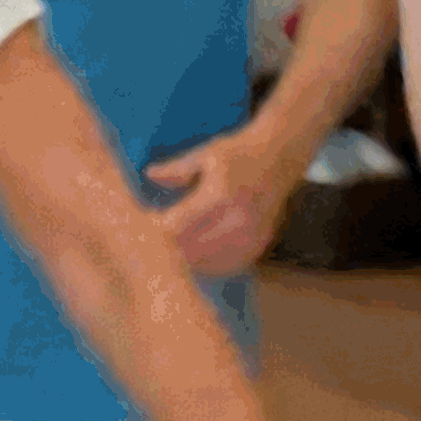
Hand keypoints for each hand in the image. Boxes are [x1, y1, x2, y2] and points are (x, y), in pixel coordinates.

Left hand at [146, 126, 299, 282]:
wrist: (280, 160)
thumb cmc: (237, 154)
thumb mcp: (206, 154)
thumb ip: (177, 169)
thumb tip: (149, 175)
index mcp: (221, 195)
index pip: (175, 226)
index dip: (153, 230)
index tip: (140, 225)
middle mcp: (238, 220)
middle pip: (187, 250)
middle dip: (165, 247)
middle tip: (148, 241)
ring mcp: (249, 238)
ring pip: (203, 263)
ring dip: (183, 258)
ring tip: (169, 244)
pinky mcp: (255, 249)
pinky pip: (221, 267)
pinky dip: (203, 262)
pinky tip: (193, 250)